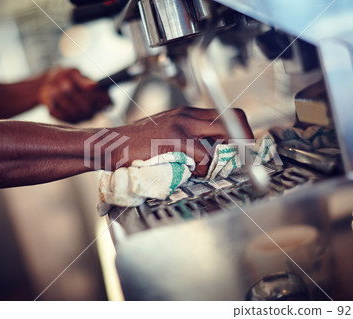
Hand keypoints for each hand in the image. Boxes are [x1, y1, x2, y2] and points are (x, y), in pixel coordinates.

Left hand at [38, 67, 110, 122]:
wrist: (50, 83)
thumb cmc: (68, 77)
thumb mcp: (75, 74)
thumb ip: (84, 81)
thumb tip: (93, 86)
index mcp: (102, 100)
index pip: (108, 103)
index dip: (97, 94)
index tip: (89, 85)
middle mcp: (94, 112)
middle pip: (86, 105)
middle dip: (73, 90)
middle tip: (65, 81)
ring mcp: (80, 118)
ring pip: (71, 109)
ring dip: (61, 93)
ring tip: (58, 85)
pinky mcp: (65, 120)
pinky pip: (58, 110)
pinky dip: (53, 98)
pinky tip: (53, 93)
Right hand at [109, 106, 253, 175]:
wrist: (109, 145)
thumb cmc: (135, 145)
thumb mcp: (164, 135)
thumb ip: (187, 139)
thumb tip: (209, 155)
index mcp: (186, 114)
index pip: (225, 114)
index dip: (240, 130)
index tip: (243, 147)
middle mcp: (187, 114)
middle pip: (233, 117)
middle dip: (243, 139)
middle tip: (238, 158)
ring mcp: (182, 124)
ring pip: (224, 132)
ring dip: (223, 155)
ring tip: (210, 168)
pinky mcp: (174, 139)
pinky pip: (203, 155)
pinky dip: (203, 168)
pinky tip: (192, 172)